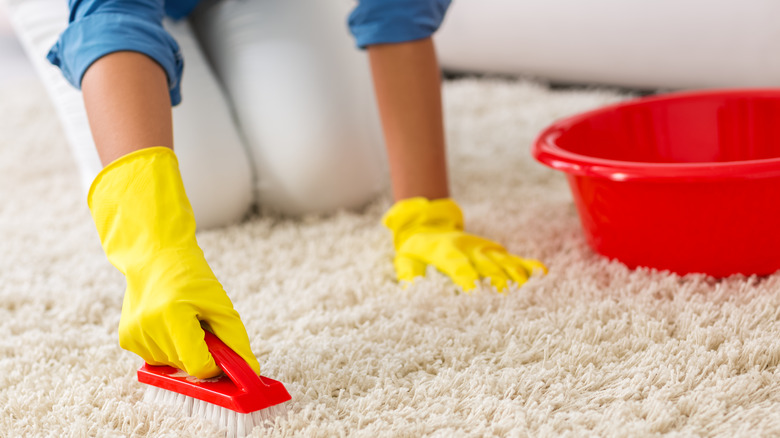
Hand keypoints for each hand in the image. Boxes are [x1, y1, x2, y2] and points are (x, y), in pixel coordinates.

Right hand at [89, 147, 259, 378]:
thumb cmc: (192, 278)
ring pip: (171, 365)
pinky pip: (155, 359)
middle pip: (186, 367)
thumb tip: (251, 371)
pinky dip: (168, 348)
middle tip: (201, 325)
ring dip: (183, 351)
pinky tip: (167, 324)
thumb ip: (236, 340)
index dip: (215, 365)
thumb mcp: (221, 305)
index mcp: (173, 317)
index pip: (198, 366)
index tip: (221, 353)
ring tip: (182, 320)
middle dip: (200, 353)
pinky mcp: (126, 339)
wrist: (155, 257)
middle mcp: (148, 329)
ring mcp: (134, 336)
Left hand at [383, 197, 545, 291]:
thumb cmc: (416, 248)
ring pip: (503, 261)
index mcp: (446, 251)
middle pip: (487, 265)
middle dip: (497, 282)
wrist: (429, 223)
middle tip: (509, 300)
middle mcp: (469, 248)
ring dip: (515, 275)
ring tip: (528, 291)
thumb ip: (407, 274)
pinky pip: (512, 257)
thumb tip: (410, 290)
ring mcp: (483, 248)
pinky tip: (542, 274)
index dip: (468, 280)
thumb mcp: (405, 259)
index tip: (476, 295)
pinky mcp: (493, 250)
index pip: (459, 267)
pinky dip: (527, 265)